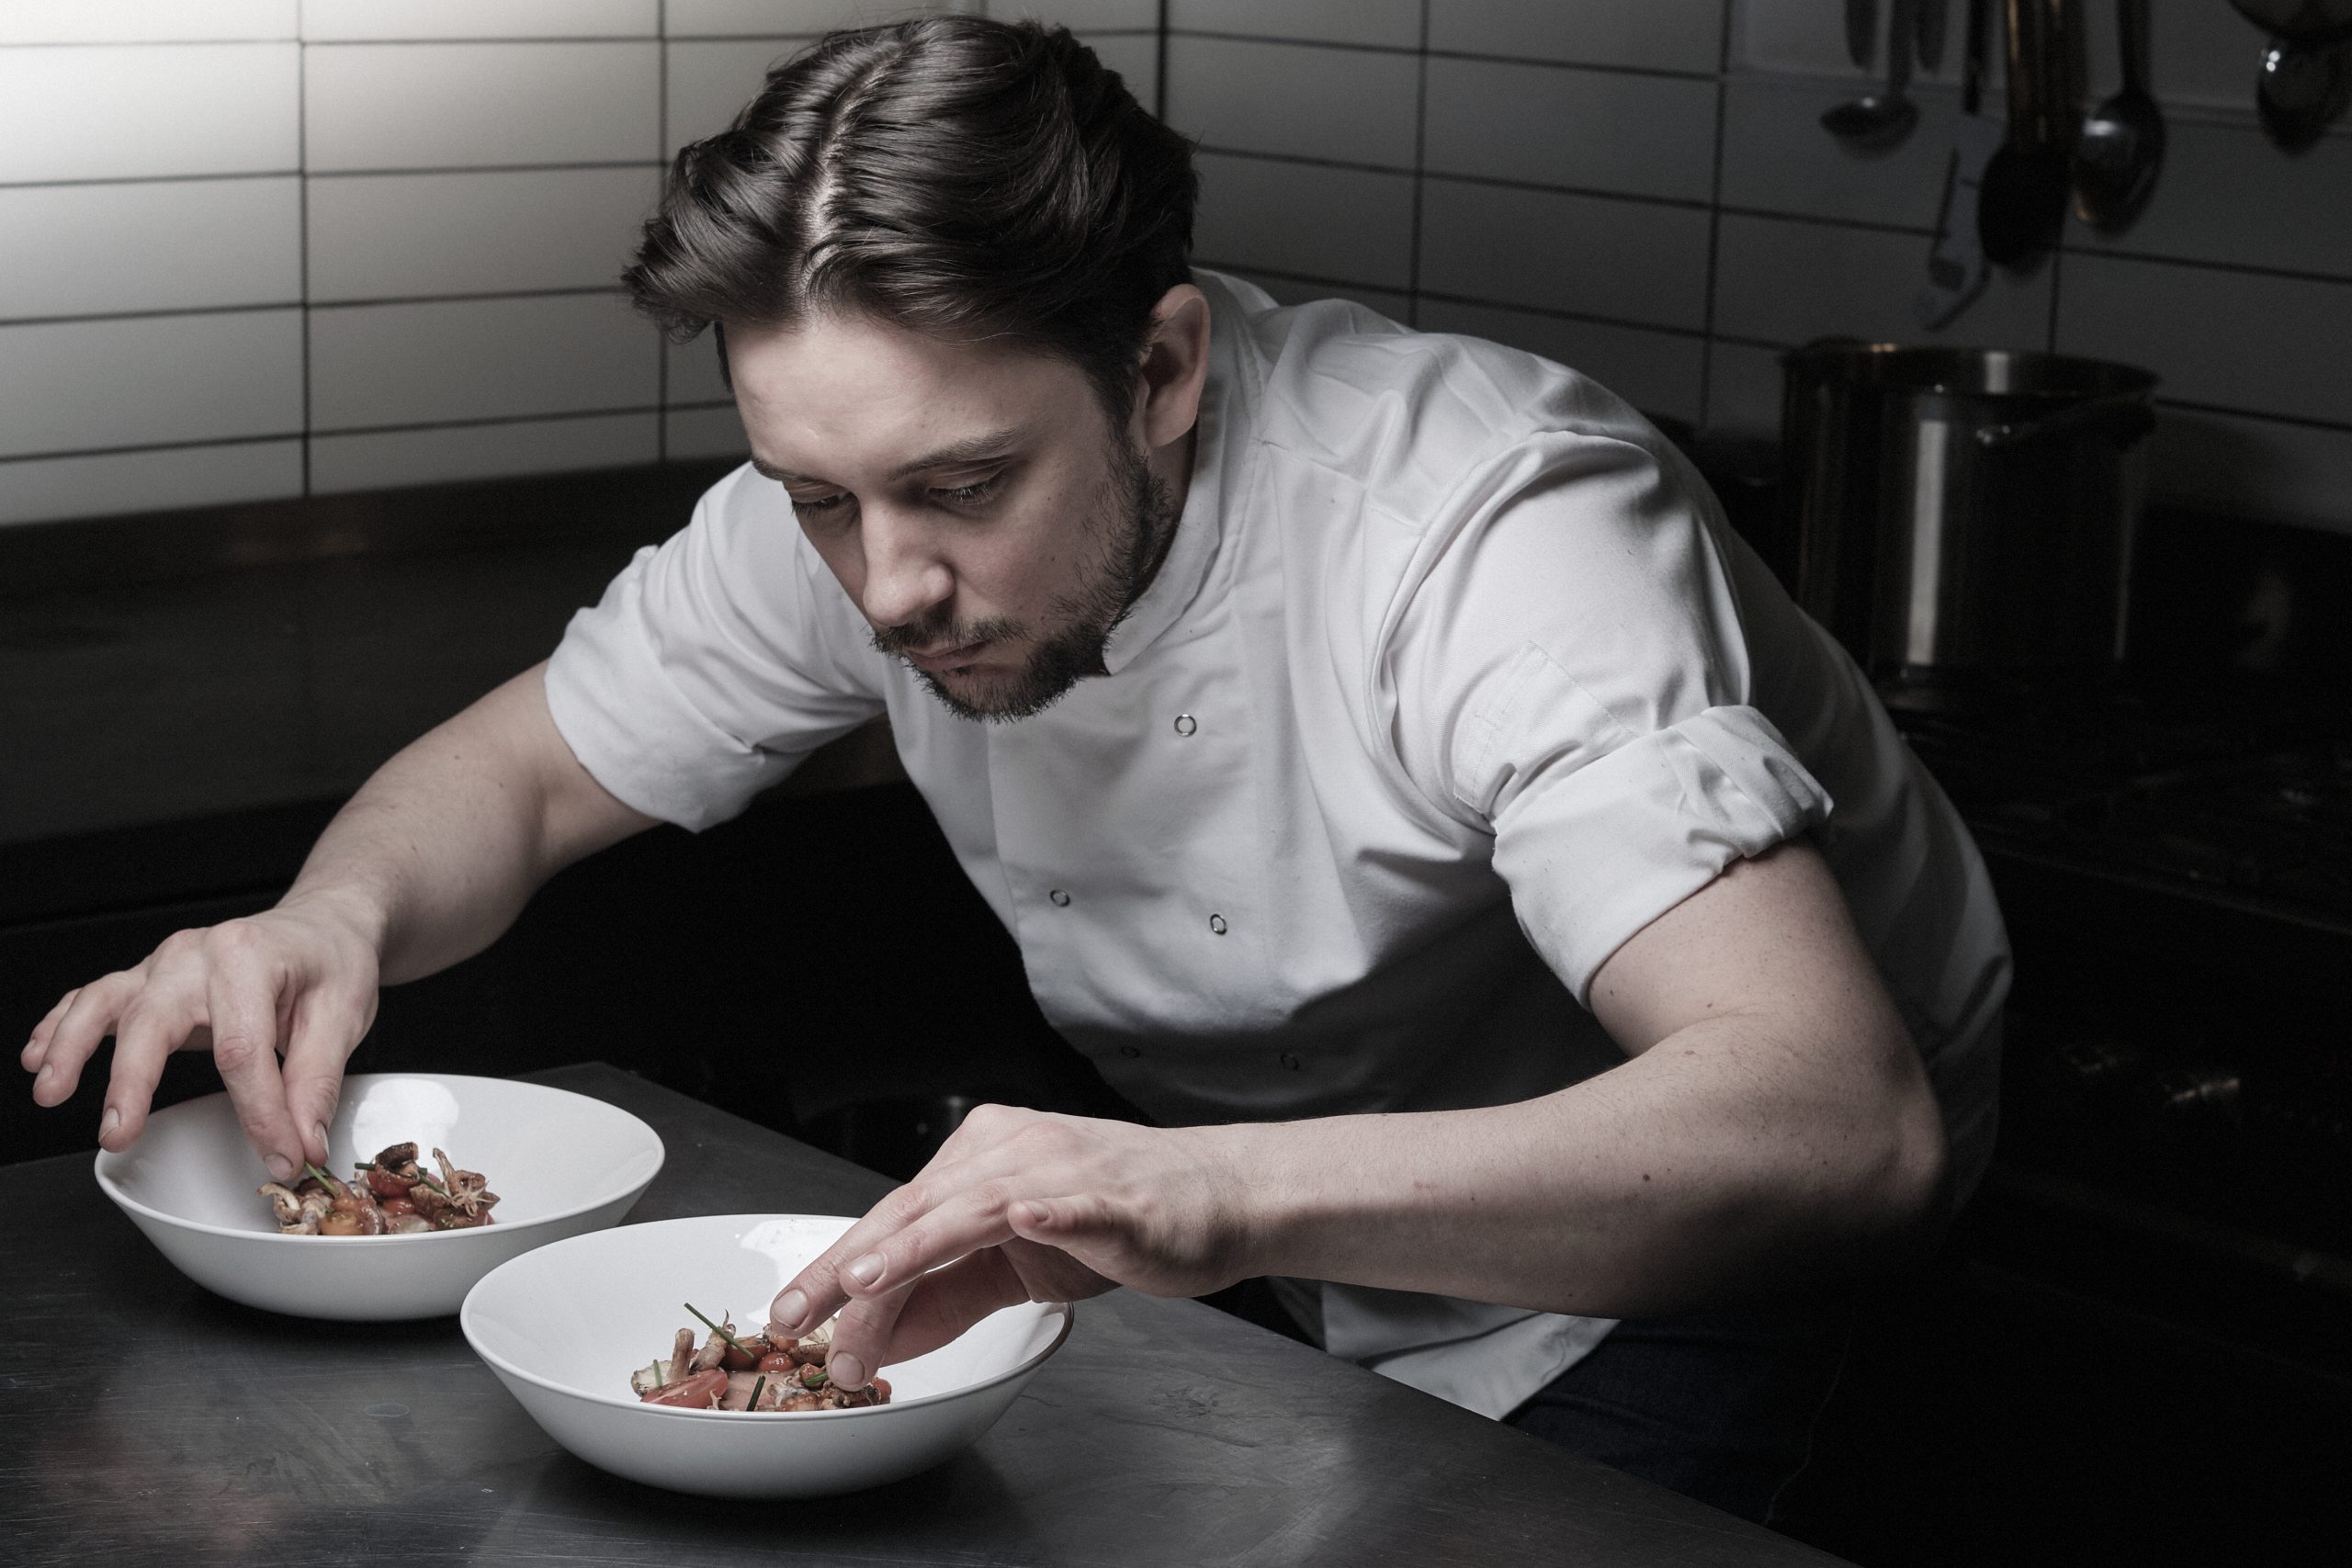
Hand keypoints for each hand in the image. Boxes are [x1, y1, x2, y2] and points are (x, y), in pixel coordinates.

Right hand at [20, 895, 381, 1179]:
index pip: (243, 1049)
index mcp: (250, 957)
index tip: (280, 1158)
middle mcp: (197, 955)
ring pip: (106, 1001)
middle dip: (133, 1081)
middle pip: (154, 1020)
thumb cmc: (331, 963)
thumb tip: (304, 1143)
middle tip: (118, 1134)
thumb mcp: (343, 1017)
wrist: (322, 925)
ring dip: (71, 1045)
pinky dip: (61, 1025)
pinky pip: (95, 997)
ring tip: (49, 1089)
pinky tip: (38, 1055)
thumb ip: (317, 1083)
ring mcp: (166, 964)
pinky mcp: (149, 979)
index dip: (260, 1113)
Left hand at [769, 1105, 1249, 1390]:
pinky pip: (1072, 1203)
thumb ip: (946, 1297)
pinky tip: (1024, 1221)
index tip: (794, 1314)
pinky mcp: (1114, 1196)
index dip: (840, 1268)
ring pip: (975, 1204)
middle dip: (855, 1266)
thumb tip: (875, 1338)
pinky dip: (1045, 1212)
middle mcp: (1012, 1150)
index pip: (897, 1217)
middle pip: (918, 1209)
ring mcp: (1063, 1168)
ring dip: (918, 1243)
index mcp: (982, 1158)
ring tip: (869, 1278)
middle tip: (805, 1311)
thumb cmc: (1119, 1223)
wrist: (1218, 1200)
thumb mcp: (1016, 1267)